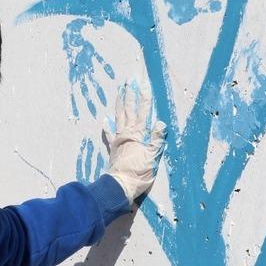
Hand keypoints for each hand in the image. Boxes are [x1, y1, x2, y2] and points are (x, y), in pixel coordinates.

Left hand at [105, 85, 165, 200]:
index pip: (143, 111)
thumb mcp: (152, 158)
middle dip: (130, 94)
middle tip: (129, 80)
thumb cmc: (139, 173)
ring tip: (120, 91)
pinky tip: (105, 119)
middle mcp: (127, 133)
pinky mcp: (114, 148)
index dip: (144, 97)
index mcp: (139, 134)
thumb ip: (156, 140)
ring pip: (119, 117)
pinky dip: (107, 126)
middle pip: (129, 109)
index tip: (144, 83)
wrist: (121, 186)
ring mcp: (119, 139)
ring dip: (120, 103)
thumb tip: (160, 123)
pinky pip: (109, 134)